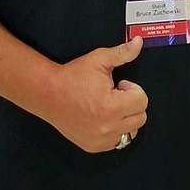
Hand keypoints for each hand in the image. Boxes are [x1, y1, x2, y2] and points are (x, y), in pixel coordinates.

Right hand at [47, 36, 147, 151]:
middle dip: (132, 103)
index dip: (133, 89)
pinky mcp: (93, 146)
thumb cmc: (72, 77)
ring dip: (126, 118)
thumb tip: (138, 42)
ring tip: (110, 106)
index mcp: (111, 106)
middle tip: (115, 94)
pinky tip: (104, 118)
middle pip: (140, 117)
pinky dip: (116, 130)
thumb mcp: (99, 59)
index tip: (121, 85)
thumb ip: (122, 53)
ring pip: (131, 131)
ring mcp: (100, 139)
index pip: (142, 101)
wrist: (47, 94)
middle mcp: (107, 127)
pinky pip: (117, 141)